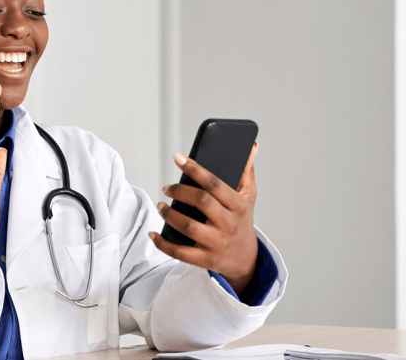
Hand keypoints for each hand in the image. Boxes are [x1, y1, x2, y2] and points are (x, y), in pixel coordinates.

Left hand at [150, 143, 258, 293]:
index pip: (214, 183)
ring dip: (169, 214)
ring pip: (188, 226)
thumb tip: (251, 145)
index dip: (195, 169)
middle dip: (179, 191)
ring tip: (161, 206)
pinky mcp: (206, 260)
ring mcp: (217, 244)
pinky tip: (154, 234)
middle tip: (167, 188)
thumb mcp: (249, 196)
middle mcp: (229, 224)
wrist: (246, 259)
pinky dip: (163, 243)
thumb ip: (246, 171)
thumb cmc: (242, 221)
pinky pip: (180, 252)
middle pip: (200, 202)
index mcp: (238, 205)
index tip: (178, 158)